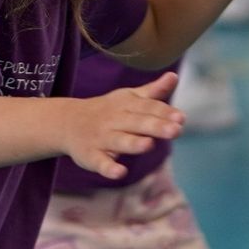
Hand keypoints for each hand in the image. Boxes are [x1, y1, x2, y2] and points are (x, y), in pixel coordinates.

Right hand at [60, 72, 183, 180]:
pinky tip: (120, 172)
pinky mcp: (91, 156)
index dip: (165, 112)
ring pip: (119, 141)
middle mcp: (114, 120)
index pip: (147, 107)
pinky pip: (100, 163)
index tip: (181, 118)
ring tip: (149, 145)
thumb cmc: (108, 110)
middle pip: (137, 123)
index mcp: (126, 105)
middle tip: (176, 130)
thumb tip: (175, 75)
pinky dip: (108, 168)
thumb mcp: (129, 98)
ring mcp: (101, 138)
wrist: (67, 122)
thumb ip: (153, 91)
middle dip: (156, 126)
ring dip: (134, 143)